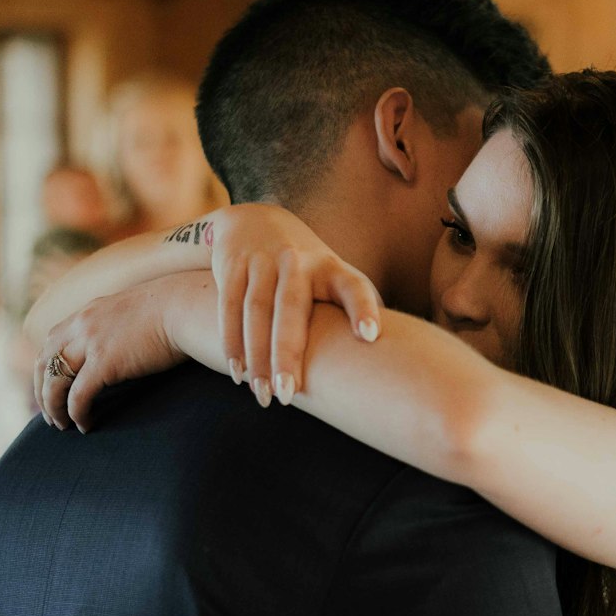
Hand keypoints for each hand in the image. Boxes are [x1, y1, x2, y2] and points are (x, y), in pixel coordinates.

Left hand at [35, 280, 186, 431]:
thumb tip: (122, 345)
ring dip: (54, 407)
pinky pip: (79, 395)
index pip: (51, 341)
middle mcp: (81, 325)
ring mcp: (90, 343)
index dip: (46, 367)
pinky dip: (77, 413)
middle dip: (41, 392)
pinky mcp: (104, 363)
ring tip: (62, 426)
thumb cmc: (173, 312)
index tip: (50, 387)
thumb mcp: (133, 311)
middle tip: (50, 414)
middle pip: (44, 363)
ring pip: (55, 382)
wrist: (186, 308)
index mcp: (87, 313)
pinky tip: (85, 425)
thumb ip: (118, 325)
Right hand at [210, 204, 382, 405]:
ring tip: (262, 395)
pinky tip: (237, 373)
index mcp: (331, 268)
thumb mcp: (333, 276)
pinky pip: (229, 306)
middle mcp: (298, 261)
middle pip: (291, 308)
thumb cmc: (307, 267)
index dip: (362, 309)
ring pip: (256, 311)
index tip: (370, 336)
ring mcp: (263, 260)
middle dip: (287, 353)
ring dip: (256, 357)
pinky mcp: (233, 263)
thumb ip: (355, 308)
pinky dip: (231, 342)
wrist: (254, 220)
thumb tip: (386, 357)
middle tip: (289, 395)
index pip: (353, 287)